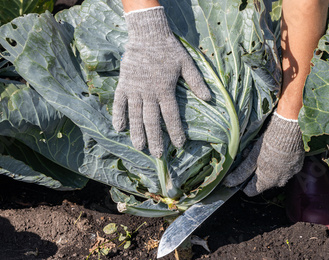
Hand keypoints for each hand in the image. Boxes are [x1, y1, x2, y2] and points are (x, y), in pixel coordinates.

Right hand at [113, 6, 210, 157]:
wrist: (147, 35)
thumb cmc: (169, 49)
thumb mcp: (187, 64)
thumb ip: (196, 82)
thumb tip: (209, 99)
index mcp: (166, 90)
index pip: (171, 116)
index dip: (175, 132)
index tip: (178, 145)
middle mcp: (149, 93)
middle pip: (152, 121)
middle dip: (156, 139)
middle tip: (157, 155)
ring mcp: (135, 90)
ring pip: (135, 115)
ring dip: (137, 132)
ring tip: (139, 147)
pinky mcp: (124, 84)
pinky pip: (119, 103)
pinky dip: (118, 115)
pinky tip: (118, 128)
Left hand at [223, 113, 304, 195]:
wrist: (291, 128)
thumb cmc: (268, 143)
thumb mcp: (252, 157)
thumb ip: (241, 172)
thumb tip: (228, 183)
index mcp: (268, 181)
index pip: (251, 191)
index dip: (243, 183)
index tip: (240, 172)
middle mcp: (281, 181)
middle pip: (263, 182)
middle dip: (255, 172)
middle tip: (251, 156)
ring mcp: (291, 173)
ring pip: (274, 174)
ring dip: (266, 166)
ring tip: (263, 151)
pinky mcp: (298, 164)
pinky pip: (284, 168)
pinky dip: (278, 162)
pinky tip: (275, 150)